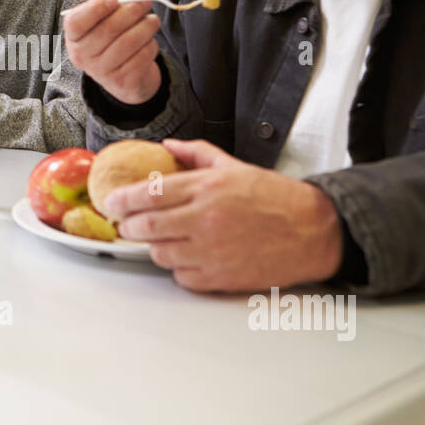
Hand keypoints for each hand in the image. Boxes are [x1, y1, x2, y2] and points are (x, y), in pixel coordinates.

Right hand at [63, 0, 161, 104]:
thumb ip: (99, 4)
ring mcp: (102, 72)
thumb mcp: (101, 21)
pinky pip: (143, 56)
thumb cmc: (111, 40)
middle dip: (132, 11)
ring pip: (130, 41)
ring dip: (147, 26)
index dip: (96, 8)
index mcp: (74, 39)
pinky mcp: (123, 82)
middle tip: (146, 3)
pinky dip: (151, 44)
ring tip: (153, 20)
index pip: (76, 22)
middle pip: (108, 29)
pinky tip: (149, 41)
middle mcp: (83, 57)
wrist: (123, 76)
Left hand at [102, 138, 342, 292]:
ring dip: (155, 246)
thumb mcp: (235, 166)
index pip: (148, 193)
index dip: (122, 199)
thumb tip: (169, 146)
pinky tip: (189, 255)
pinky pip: (181, 276)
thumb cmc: (276, 199)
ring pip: (159, 254)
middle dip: (128, 226)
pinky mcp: (220, 277)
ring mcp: (212, 251)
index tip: (112, 202)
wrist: (313, 231)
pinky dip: (179, 268)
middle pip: (145, 226)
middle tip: (127, 223)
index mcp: (208, 188)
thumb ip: (197, 154)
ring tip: (165, 237)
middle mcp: (205, 219)